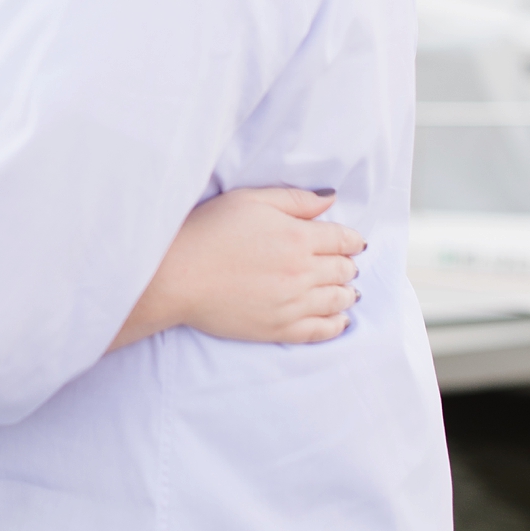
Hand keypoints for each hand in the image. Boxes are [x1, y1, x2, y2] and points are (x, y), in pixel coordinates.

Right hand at [110, 188, 365, 350]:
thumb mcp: (250, 200)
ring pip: (338, 300)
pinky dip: (336, 325)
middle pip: (344, 270)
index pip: (343, 239)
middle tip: (344, 265)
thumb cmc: (208, 231)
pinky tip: (339, 320)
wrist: (176, 276)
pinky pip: (321, 331)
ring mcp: (293, 304)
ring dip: (346, 293)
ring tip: (345, 290)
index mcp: (298, 237)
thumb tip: (330, 200)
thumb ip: (295, 199)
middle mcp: (303, 272)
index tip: (353, 243)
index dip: (352, 240)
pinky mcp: (279, 329)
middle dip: (348, 265)